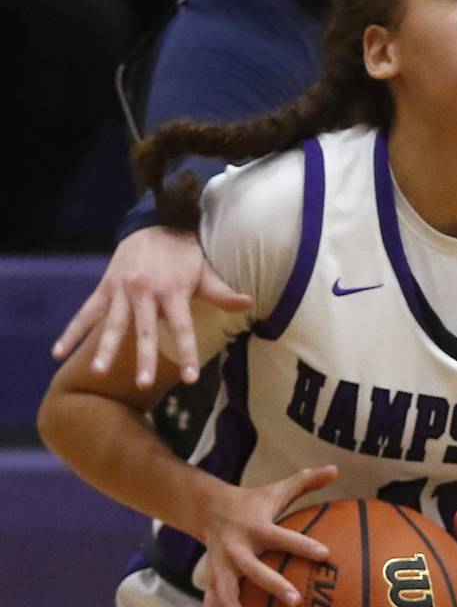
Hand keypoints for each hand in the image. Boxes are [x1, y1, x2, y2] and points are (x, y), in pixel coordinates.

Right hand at [51, 227, 251, 387]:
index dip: (186, 353)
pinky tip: (58, 353)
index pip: (182, 328)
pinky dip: (72, 332)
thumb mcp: (204, 271)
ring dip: (105, 348)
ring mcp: (122, 290)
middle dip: (144, 357)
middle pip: (145, 330)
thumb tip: (249, 303)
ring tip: (97, 372)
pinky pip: (86, 312)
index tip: (190, 379)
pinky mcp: (105, 288)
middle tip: (143, 384)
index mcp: (173, 291)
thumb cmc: (184, 253)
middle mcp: (145, 292)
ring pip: (112, 324)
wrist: (154, 222)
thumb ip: (222, 292)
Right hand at [202, 465, 338, 606]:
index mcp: (256, 527)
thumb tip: (335, 468)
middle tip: (293, 602)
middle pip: (252, 569)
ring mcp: (220, 570)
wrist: (208, 509)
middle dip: (270, 585)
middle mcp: (236, 550)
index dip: (302, 546)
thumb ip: (306, 482)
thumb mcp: (277, 490)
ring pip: (224, 599)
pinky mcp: (212, 585)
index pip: (282, 536)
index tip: (325, 556)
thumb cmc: (253, 503)